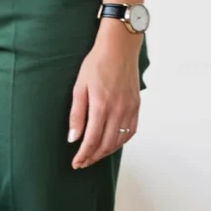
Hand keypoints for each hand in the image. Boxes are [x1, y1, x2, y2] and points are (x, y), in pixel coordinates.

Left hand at [67, 22, 140, 168]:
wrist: (119, 48)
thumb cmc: (96, 64)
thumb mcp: (79, 87)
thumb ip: (77, 114)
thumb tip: (73, 138)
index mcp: (101, 106)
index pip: (92, 140)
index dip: (83, 155)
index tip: (76, 163)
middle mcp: (118, 111)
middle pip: (106, 144)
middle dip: (93, 157)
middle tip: (83, 163)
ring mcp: (130, 109)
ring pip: (120, 141)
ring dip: (106, 152)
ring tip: (95, 155)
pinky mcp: (136, 106)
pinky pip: (131, 131)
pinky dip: (121, 142)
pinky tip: (112, 143)